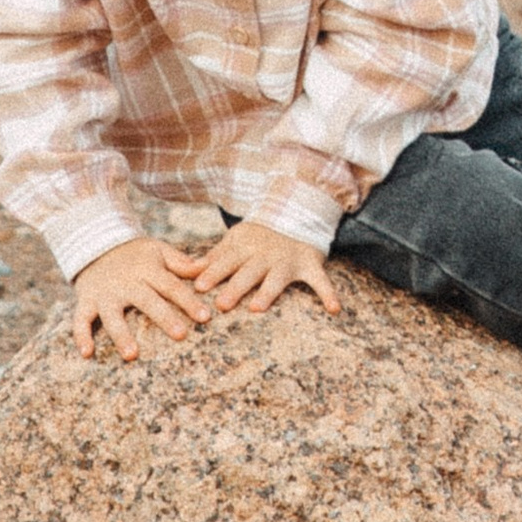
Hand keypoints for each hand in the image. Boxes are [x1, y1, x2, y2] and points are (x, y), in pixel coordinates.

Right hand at [71, 235, 215, 362]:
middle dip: (163, 318)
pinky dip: (81, 335)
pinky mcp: (86, 301)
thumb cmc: (135, 254)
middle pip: (147, 301)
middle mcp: (126, 283)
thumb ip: (181, 262)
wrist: (95, 244)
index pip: (172, 286)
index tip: (205, 317)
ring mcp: (105, 293)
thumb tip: (207, 267)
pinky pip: (80, 319)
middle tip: (180, 335)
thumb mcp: (158, 250)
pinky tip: (86, 353)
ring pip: (113, 316)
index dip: (189, 301)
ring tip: (131, 355)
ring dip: (121, 335)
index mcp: (148, 270)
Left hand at [180, 220, 341, 320]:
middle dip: (235, 287)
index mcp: (245, 248)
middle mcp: (265, 255)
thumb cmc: (257, 236)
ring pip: (277, 278)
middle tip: (221, 304)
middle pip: (248, 272)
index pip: (226, 261)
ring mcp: (288, 260)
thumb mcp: (235, 240)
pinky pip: (321, 280)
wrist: (295, 212)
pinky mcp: (310, 264)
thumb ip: (214, 257)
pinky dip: (328, 293)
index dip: (213, 274)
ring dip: (268, 292)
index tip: (198, 287)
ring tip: (257, 307)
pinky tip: (334, 308)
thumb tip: (187, 271)